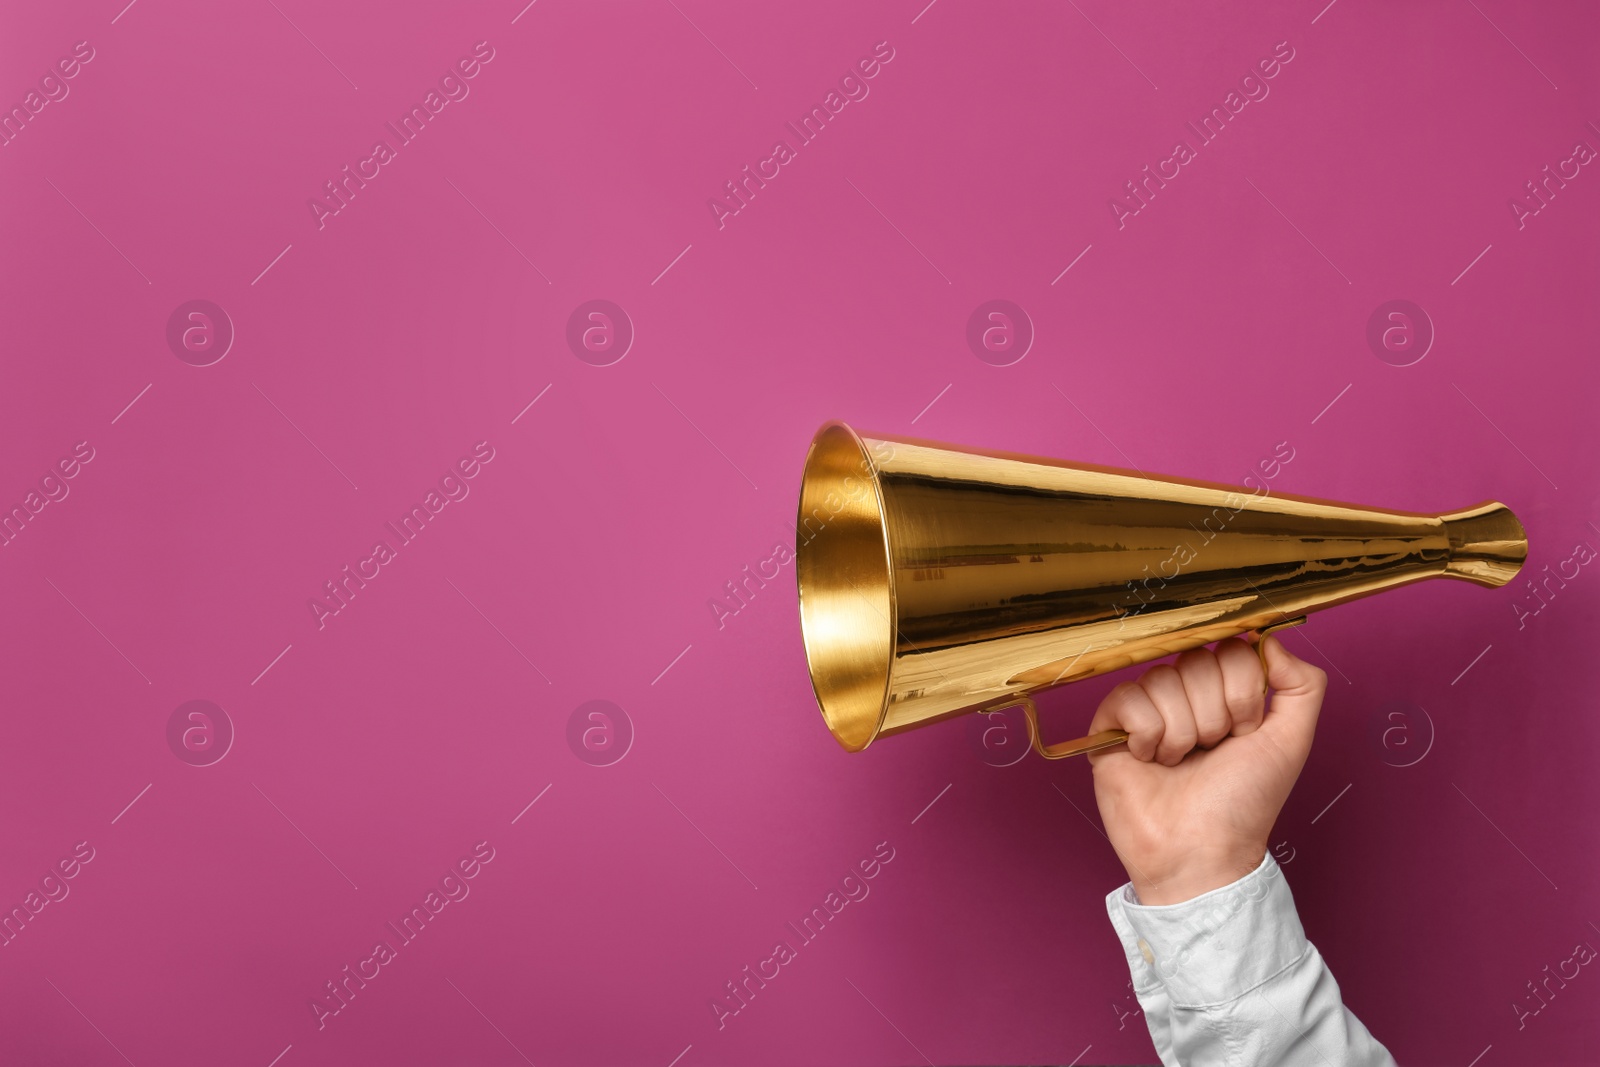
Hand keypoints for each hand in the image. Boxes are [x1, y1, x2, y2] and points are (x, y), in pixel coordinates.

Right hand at [1087, 635, 1326, 904]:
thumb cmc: (1243, 804)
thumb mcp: (1290, 742)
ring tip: (1180, 762)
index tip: (1243, 733)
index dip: (1240, 693)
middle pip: (1195, 663)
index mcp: (1224, 695)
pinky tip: (1149, 759)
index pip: (1230, 650)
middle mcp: (1184, 696)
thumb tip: (1269, 639)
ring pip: (1161, 681)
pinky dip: (1147, 735)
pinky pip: (1127, 698)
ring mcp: (1146, 709)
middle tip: (1209, 752)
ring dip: (1181, 732)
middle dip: (1212, 716)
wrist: (1200, 850)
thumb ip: (1302, 685)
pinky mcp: (1110, 726)